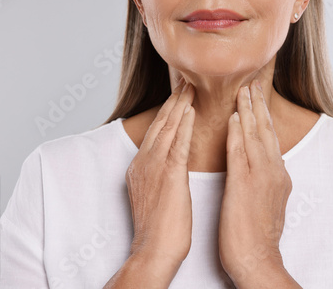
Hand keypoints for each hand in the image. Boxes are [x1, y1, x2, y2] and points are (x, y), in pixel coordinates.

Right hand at [125, 78, 195, 267]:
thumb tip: (172, 164)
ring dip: (179, 105)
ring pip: (167, 128)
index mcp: (141, 166)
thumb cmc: (159, 228)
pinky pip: (177, 143)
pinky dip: (184, 125)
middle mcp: (144, 162)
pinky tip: (191, 110)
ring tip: (189, 86)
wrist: (153, 250)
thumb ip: (161, 174)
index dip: (168, 112)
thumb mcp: (156, 194)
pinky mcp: (168, 175)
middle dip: (173, 101)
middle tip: (185, 82)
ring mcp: (154, 167)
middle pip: (160, 124)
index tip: (179, 96)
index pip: (157, 131)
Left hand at [218, 79, 292, 284]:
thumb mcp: (268, 200)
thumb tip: (262, 165)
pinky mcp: (245, 184)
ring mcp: (261, 176)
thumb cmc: (257, 234)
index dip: (262, 115)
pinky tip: (233, 116)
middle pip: (265, 130)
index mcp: (277, 174)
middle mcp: (273, 170)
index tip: (256, 97)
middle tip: (253, 82)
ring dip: (248, 110)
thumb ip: (266, 178)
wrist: (258, 259)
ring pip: (255, 135)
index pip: (269, 138)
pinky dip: (237, 132)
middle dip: (258, 105)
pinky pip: (240, 151)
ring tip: (244, 89)